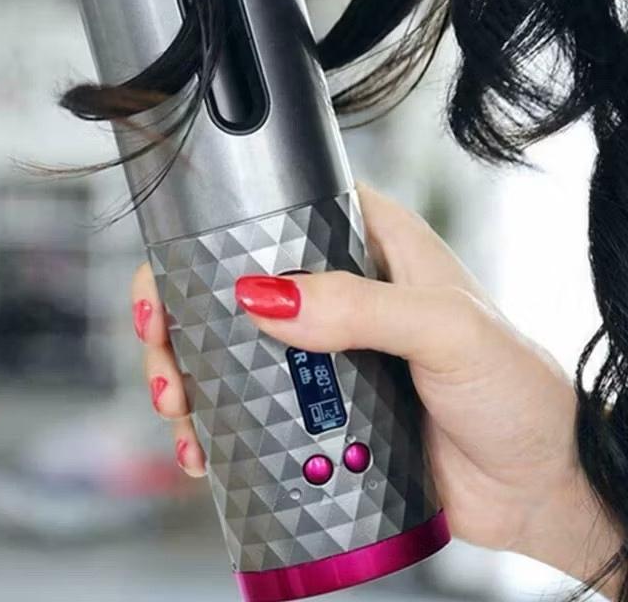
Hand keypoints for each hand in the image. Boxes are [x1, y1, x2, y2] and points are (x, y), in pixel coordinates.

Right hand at [131, 182, 618, 592]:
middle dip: (181, 314)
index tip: (171, 266)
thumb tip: (265, 299)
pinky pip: (250, 407)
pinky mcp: (320, 410)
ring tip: (177, 407)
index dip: (214, 230)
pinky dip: (216, 424)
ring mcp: (324, 354)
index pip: (277, 211)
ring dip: (188, 373)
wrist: (536, 485)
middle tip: (160, 346)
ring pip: (231, 348)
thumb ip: (364, 308)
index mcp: (371, 245)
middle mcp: (339, 293)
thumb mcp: (448, 331)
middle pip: (234, 284)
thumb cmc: (519, 391)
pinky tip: (202, 448)